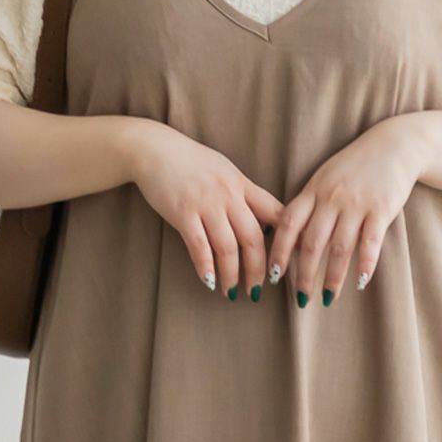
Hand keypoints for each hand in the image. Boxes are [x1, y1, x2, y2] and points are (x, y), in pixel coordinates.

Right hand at [129, 121, 284, 297]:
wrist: (154, 149)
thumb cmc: (190, 162)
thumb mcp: (224, 171)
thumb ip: (243, 193)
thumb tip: (264, 220)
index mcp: (242, 184)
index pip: (275, 213)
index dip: (286, 240)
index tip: (288, 262)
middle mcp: (228, 194)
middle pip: (254, 238)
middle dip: (258, 269)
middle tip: (257, 289)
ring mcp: (205, 203)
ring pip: (227, 247)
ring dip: (232, 275)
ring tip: (232, 292)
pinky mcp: (182, 213)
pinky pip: (199, 247)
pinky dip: (206, 268)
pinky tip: (209, 282)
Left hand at [267, 115, 425, 305]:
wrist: (395, 144)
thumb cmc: (355, 166)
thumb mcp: (325, 179)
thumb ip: (308, 206)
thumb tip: (292, 242)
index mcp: (313, 190)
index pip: (288, 225)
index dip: (278, 252)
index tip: (272, 276)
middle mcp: (332, 198)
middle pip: (312, 242)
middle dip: (304, 274)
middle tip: (300, 299)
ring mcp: (357, 203)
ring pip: (340, 247)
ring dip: (332, 276)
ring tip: (327, 298)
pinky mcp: (382, 209)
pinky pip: (371, 242)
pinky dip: (365, 264)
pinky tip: (360, 282)